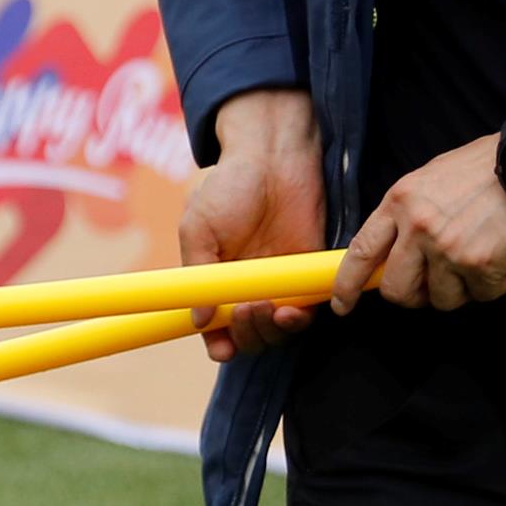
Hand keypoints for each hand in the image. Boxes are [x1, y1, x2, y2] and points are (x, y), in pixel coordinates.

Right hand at [180, 88, 325, 363]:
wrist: (273, 157)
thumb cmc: (230, 187)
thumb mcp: (198, 227)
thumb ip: (198, 274)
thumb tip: (198, 320)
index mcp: (215, 280)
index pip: (217, 327)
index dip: (219, 344)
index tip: (222, 348)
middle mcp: (246, 288)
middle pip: (248, 336)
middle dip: (246, 335)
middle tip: (244, 311)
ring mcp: (278, 283)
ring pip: (276, 331)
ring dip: (269, 331)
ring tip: (264, 308)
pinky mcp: (307, 275)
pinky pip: (305, 312)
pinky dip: (297, 320)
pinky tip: (289, 311)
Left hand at [333, 139, 505, 314]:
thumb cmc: (491, 165)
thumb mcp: (433, 178)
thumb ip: (410, 213)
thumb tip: (397, 249)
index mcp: (399, 201)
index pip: (360, 252)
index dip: (347, 285)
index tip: (343, 304)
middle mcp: (417, 226)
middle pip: (396, 289)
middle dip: (415, 297)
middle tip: (436, 287)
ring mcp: (446, 247)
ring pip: (441, 299)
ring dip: (463, 290)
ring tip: (481, 262)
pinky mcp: (479, 263)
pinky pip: (482, 295)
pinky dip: (497, 285)